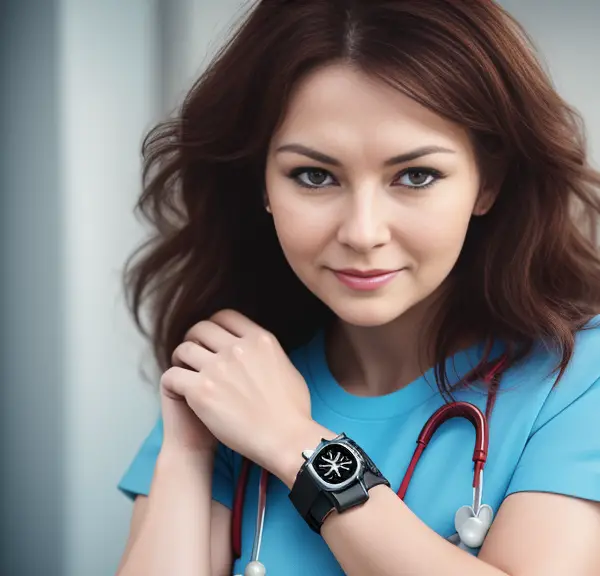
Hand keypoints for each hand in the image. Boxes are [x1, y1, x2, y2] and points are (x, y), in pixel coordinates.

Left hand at [162, 309, 318, 476]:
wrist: (286, 438)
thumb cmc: (293, 412)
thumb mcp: (288, 367)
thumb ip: (268, 354)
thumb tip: (259, 352)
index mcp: (260, 340)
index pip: (226, 316)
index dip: (214, 326)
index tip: (211, 339)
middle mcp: (238, 349)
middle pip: (201, 328)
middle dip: (194, 338)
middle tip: (193, 355)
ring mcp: (218, 369)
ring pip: (184, 349)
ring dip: (180, 359)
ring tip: (183, 371)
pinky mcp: (201, 392)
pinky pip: (172, 376)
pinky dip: (172, 382)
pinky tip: (178, 391)